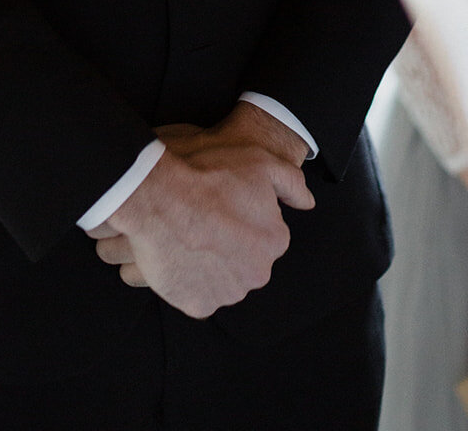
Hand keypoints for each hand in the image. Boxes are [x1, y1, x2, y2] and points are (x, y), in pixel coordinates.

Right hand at [86, 103, 313, 317]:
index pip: (266, 233)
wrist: (160, 197)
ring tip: (191, 236)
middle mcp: (258, 273)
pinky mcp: (198, 305)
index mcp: (274, 241)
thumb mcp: (260, 162)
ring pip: (224, 279)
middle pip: (246, 259)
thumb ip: (292, 183)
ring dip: (212, 264)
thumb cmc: (209, 175)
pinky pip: (198, 294)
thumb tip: (307, 202)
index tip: (225, 204)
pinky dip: (191, 281)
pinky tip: (181, 256)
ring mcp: (228, 293)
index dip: (244, 216)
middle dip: (231, 244)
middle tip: (207, 220)